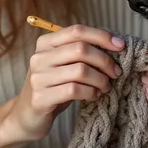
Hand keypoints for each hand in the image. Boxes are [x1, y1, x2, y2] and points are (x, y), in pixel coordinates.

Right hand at [3, 24, 124, 142]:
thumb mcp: (63, 64)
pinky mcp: (41, 98)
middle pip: (81, 49)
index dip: (101, 36)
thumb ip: (80, 52)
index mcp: (45, 43)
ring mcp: (38, 78)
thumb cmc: (53, 86)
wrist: (26, 116)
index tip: (120, 46)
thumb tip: (114, 44)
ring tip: (105, 86)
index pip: (77, 31)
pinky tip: (94, 95)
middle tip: (116, 72)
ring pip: (81, 70)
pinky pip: (74, 90)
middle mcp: (39, 57)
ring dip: (100, 79)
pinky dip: (90, 92)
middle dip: (104, 60)